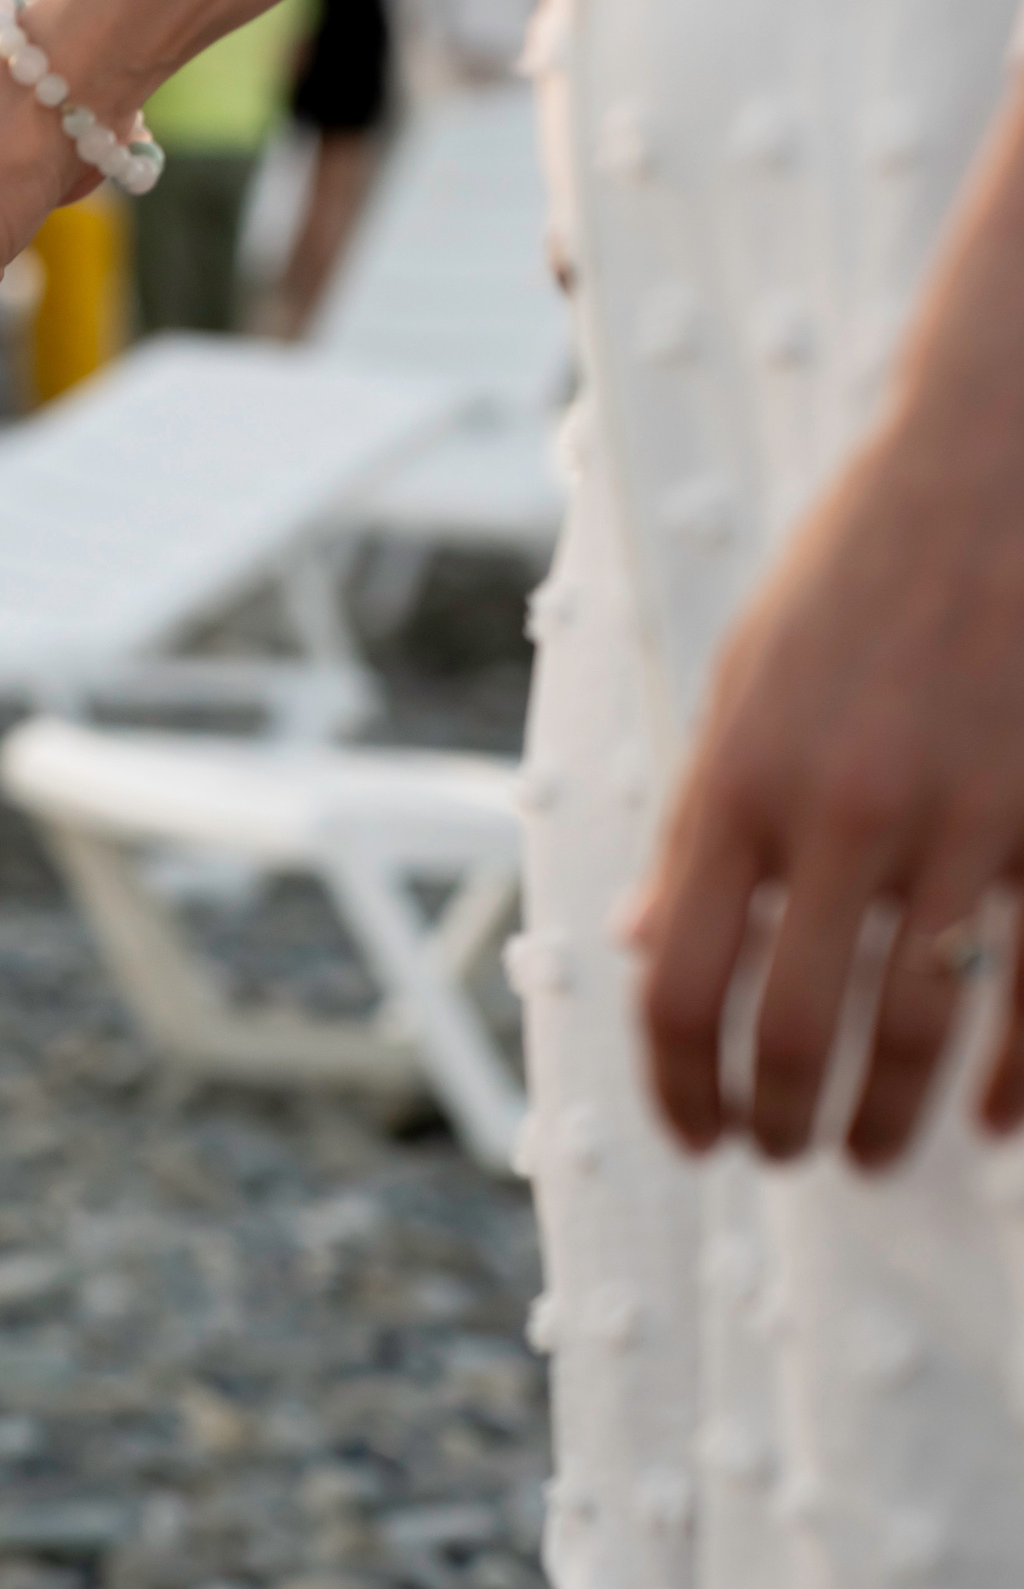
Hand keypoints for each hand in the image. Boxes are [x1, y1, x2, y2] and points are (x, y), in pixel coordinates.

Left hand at [636, 396, 1023, 1167]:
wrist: (994, 469)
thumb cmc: (849, 576)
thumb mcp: (735, 686)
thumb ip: (693, 827)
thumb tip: (641, 947)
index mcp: (737, 781)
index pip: (676, 982)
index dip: (676, 1081)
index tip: (691, 1131)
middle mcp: (841, 813)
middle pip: (794, 1028)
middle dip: (780, 1119)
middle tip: (781, 1156)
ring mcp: (962, 817)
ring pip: (918, 1024)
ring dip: (888, 1115)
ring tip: (868, 1154)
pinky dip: (1017, 1076)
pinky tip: (996, 1124)